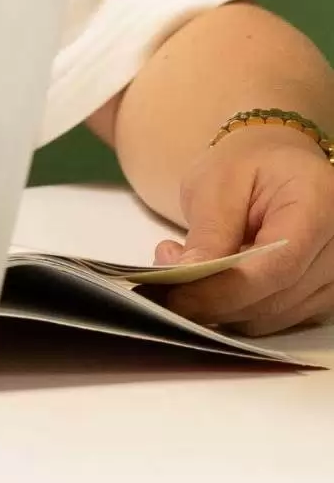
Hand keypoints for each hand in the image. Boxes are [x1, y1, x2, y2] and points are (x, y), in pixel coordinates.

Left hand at [157, 124, 333, 334]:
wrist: (279, 165)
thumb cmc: (248, 165)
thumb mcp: (217, 184)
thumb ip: (208, 233)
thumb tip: (185, 279)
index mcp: (320, 205)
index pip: (278, 265)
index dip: (224, 289)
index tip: (175, 296)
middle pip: (277, 298)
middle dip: (214, 299)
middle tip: (165, 276)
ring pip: (274, 316)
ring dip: (223, 306)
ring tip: (186, 268)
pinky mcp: (324, 294)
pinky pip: (278, 317)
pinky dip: (239, 307)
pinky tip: (214, 279)